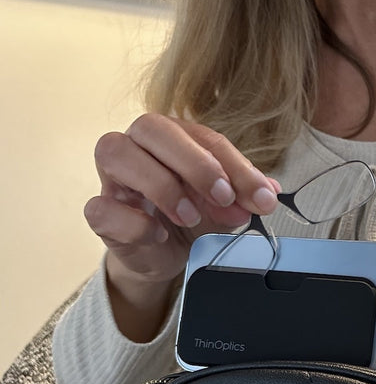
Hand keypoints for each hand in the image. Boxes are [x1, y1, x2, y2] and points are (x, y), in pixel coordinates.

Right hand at [85, 113, 280, 283]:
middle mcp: (137, 145)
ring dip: (161, 185)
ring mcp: (112, 177)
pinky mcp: (99, 211)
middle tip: (223, 197)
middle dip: (195, 162)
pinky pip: (102, 206)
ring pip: (116, 152)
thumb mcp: (225, 206)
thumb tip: (269, 191)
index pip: (204, 137)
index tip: (261, 196)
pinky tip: (159, 234)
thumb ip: (244, 196)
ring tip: (190, 216)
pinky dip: (135, 222)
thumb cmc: (192, 218)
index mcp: (173, 136)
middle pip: (153, 127)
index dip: (235, 166)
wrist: (166, 256)